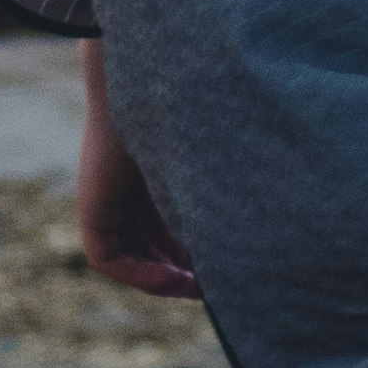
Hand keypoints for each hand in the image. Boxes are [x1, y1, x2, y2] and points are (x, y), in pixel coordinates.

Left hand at [75, 39, 201, 301]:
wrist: (160, 80)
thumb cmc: (202, 108)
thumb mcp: (216, 161)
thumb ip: (227, 189)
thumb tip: (274, 225)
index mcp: (155, 166)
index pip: (170, 219)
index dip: (195, 247)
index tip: (225, 263)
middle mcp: (127, 184)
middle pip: (150, 242)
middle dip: (182, 269)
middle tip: (215, 286)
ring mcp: (106, 197)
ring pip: (129, 254)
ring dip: (162, 278)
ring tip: (198, 288)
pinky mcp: (92, 207)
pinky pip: (106, 257)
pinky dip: (138, 272)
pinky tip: (173, 277)